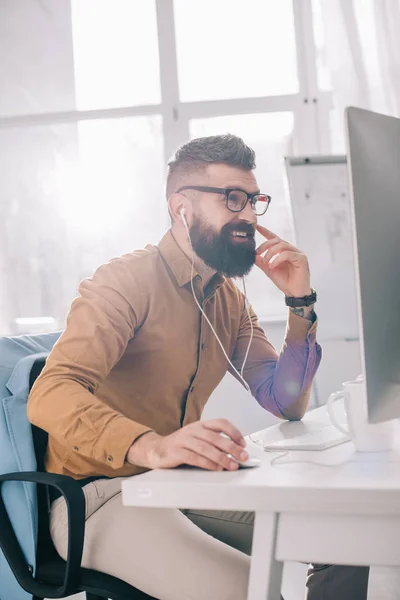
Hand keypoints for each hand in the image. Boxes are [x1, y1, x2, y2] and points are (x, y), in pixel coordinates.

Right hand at [127, 419, 247, 470]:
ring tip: (232, 466)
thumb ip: (214, 443)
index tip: (243, 443)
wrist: (156, 449)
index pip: (221, 423)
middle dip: (232, 448)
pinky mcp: (176, 452)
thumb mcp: (198, 439)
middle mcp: (193, 430)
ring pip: (206, 448)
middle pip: (216, 437)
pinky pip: (195, 457)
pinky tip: (216, 469)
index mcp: (201, 425)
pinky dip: (207, 464)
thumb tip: (235, 453)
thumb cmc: (181, 445)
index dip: (234, 432)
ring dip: (222, 458)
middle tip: (243, 457)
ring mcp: (184, 440)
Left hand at [255, 224, 310, 296]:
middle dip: (265, 245)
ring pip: (281, 245)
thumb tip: (252, 255)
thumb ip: (261, 262)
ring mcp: (297, 253)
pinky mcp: (302, 258)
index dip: (265, 231)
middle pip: (276, 240)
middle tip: (257, 253)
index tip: (257, 227)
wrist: (294, 293)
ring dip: (270, 253)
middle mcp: (290, 250)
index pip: (274, 238)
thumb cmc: (285, 281)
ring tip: (265, 263)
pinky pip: (287, 254)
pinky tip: (273, 266)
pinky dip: (277, 259)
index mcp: (283, 251)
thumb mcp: (269, 270)